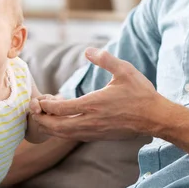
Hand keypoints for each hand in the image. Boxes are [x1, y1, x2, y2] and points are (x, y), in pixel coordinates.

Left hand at [32, 47, 166, 140]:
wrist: (155, 118)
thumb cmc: (140, 93)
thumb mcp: (124, 70)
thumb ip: (105, 59)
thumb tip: (87, 50)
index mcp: (94, 104)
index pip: (61, 109)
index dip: (45, 105)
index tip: (39, 98)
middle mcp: (91, 121)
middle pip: (57, 126)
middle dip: (41, 119)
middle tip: (33, 110)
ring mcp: (94, 131)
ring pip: (64, 134)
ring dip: (49, 127)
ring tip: (41, 117)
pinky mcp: (98, 136)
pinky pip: (73, 136)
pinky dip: (61, 131)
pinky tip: (59, 122)